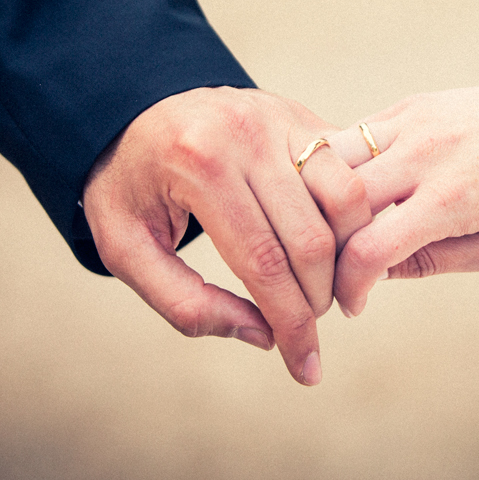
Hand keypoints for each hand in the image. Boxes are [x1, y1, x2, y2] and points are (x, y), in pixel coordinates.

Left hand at [82, 87, 370, 384]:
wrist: (132, 110)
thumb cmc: (129, 187)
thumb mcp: (126, 251)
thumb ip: (184, 303)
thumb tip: (262, 335)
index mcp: (199, 165)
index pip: (263, 261)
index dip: (291, 323)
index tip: (305, 368)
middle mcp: (246, 133)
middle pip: (312, 238)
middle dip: (319, 300)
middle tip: (306, 327)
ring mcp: (279, 118)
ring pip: (346, 201)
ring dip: (347, 259)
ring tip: (324, 290)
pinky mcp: (300, 116)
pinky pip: (348, 173)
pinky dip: (352, 220)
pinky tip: (334, 250)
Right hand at [328, 71, 478, 316]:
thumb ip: (436, 261)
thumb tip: (376, 274)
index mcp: (451, 199)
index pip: (368, 250)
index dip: (348, 288)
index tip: (352, 305)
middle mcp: (422, 156)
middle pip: (336, 206)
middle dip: (325, 250)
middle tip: (335, 273)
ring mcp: (411, 124)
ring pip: (327, 164)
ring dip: (323, 204)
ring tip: (337, 233)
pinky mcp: (408, 106)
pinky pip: (350, 138)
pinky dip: (340, 171)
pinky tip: (355, 196)